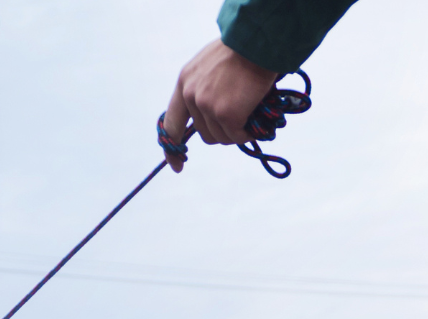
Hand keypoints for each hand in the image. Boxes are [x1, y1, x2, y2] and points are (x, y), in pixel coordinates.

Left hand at [161, 39, 278, 171]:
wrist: (256, 44)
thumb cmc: (239, 53)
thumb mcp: (209, 67)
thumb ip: (203, 89)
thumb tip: (212, 117)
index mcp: (184, 83)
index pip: (171, 123)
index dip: (173, 148)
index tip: (177, 165)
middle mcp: (191, 96)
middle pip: (205, 134)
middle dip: (223, 131)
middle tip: (241, 116)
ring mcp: (207, 106)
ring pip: (221, 138)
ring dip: (237, 131)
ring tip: (249, 109)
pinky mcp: (226, 115)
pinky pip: (237, 137)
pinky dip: (249, 132)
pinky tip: (255, 114)